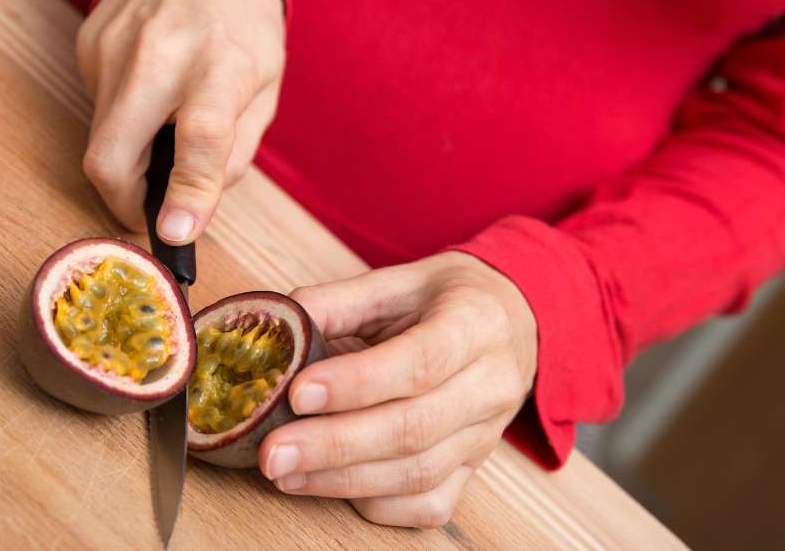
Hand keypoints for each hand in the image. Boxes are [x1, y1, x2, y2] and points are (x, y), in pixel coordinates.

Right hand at [75, 0, 283, 242]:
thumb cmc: (243, 25)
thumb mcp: (267, 86)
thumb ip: (237, 150)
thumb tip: (197, 206)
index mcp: (220, 66)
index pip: (200, 139)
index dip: (188, 196)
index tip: (176, 234)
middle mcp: (159, 57)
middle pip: (111, 156)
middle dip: (123, 204)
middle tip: (148, 212)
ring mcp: (114, 49)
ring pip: (100, 139)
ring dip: (128, 158)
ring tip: (162, 132)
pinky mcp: (87, 46)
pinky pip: (98, 107)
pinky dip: (123, 119)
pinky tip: (149, 93)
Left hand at [259, 252, 537, 527]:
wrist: (511, 324)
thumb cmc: (447, 300)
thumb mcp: (399, 280)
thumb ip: (339, 301)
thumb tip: (279, 331)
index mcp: (475, 324)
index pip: (418, 362)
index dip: (356, 383)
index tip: (297, 392)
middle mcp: (490, 385)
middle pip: (414, 428)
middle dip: (335, 445)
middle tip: (273, 451)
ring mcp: (486, 435)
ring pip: (418, 474)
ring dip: (343, 480)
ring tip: (284, 471)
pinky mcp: (473, 468)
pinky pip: (429, 504)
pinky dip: (376, 503)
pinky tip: (328, 486)